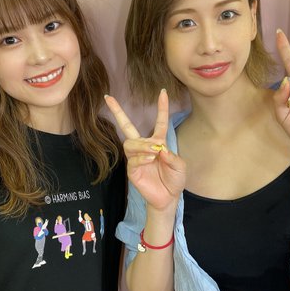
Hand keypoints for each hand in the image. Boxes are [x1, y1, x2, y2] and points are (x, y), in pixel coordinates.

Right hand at [105, 89, 185, 210]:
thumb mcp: (180, 166)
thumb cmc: (174, 180)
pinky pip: (132, 160)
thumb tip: (159, 149)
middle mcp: (145, 147)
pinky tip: (150, 159)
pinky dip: (141, 157)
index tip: (162, 92)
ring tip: (153, 151)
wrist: (168, 198)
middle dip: (117, 112)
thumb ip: (172, 156)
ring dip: (142, 144)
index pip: (160, 122)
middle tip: (109, 99)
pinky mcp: (132, 170)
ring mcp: (136, 158)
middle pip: (127, 126)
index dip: (161, 108)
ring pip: (130, 143)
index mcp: (158, 143)